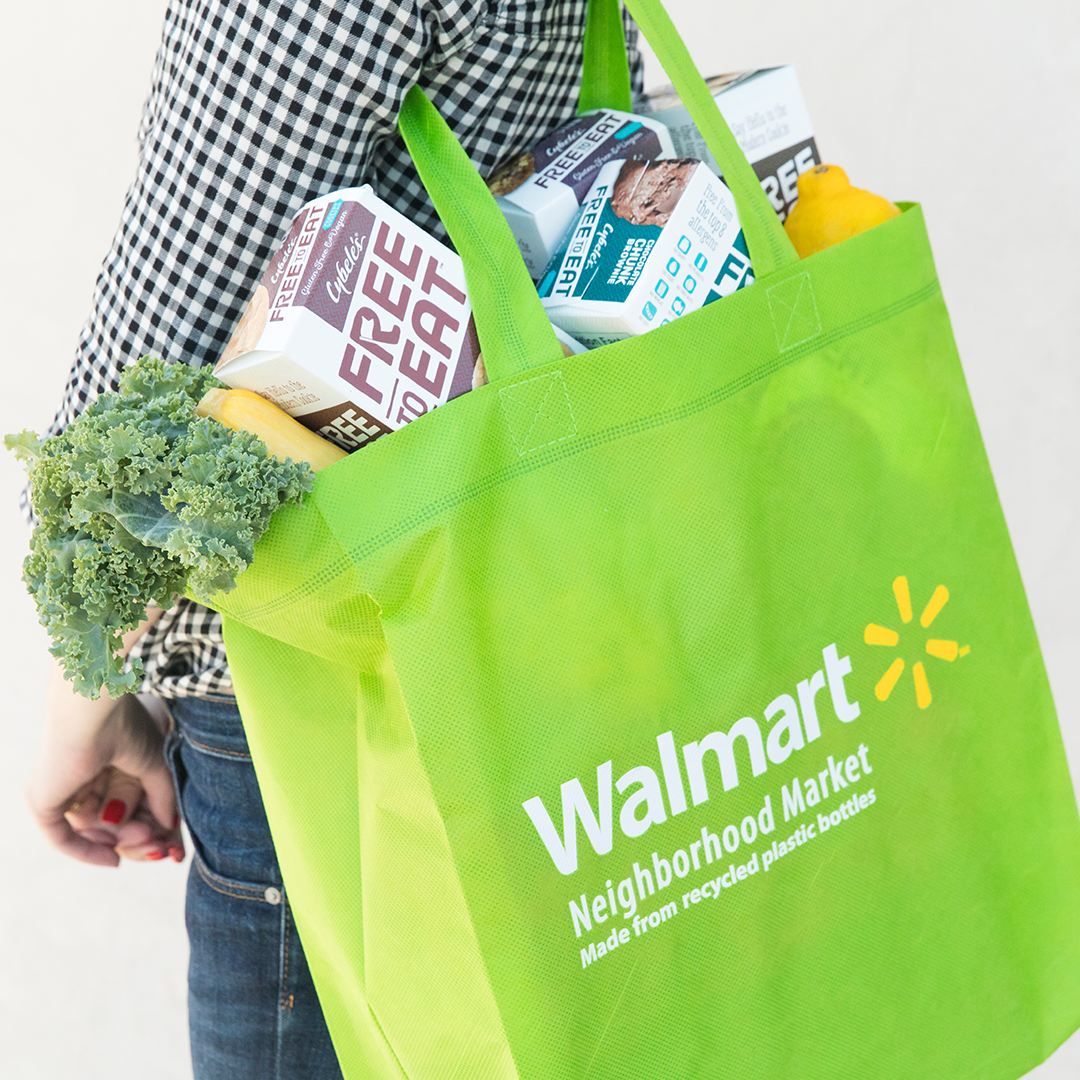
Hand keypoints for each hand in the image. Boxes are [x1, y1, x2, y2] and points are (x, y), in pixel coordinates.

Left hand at [27, 615, 183, 866]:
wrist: (97, 711)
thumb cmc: (128, 727)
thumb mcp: (156, 767)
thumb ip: (164, 799)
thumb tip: (170, 831)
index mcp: (105, 765)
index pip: (126, 807)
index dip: (149, 828)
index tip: (170, 846)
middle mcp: (82, 779)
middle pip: (110, 824)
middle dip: (137, 838)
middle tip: (158, 846)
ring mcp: (62, 791)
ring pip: (92, 831)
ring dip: (121, 839)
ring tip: (144, 835)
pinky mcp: (44, 802)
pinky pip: (63, 839)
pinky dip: (88, 852)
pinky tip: (113, 858)